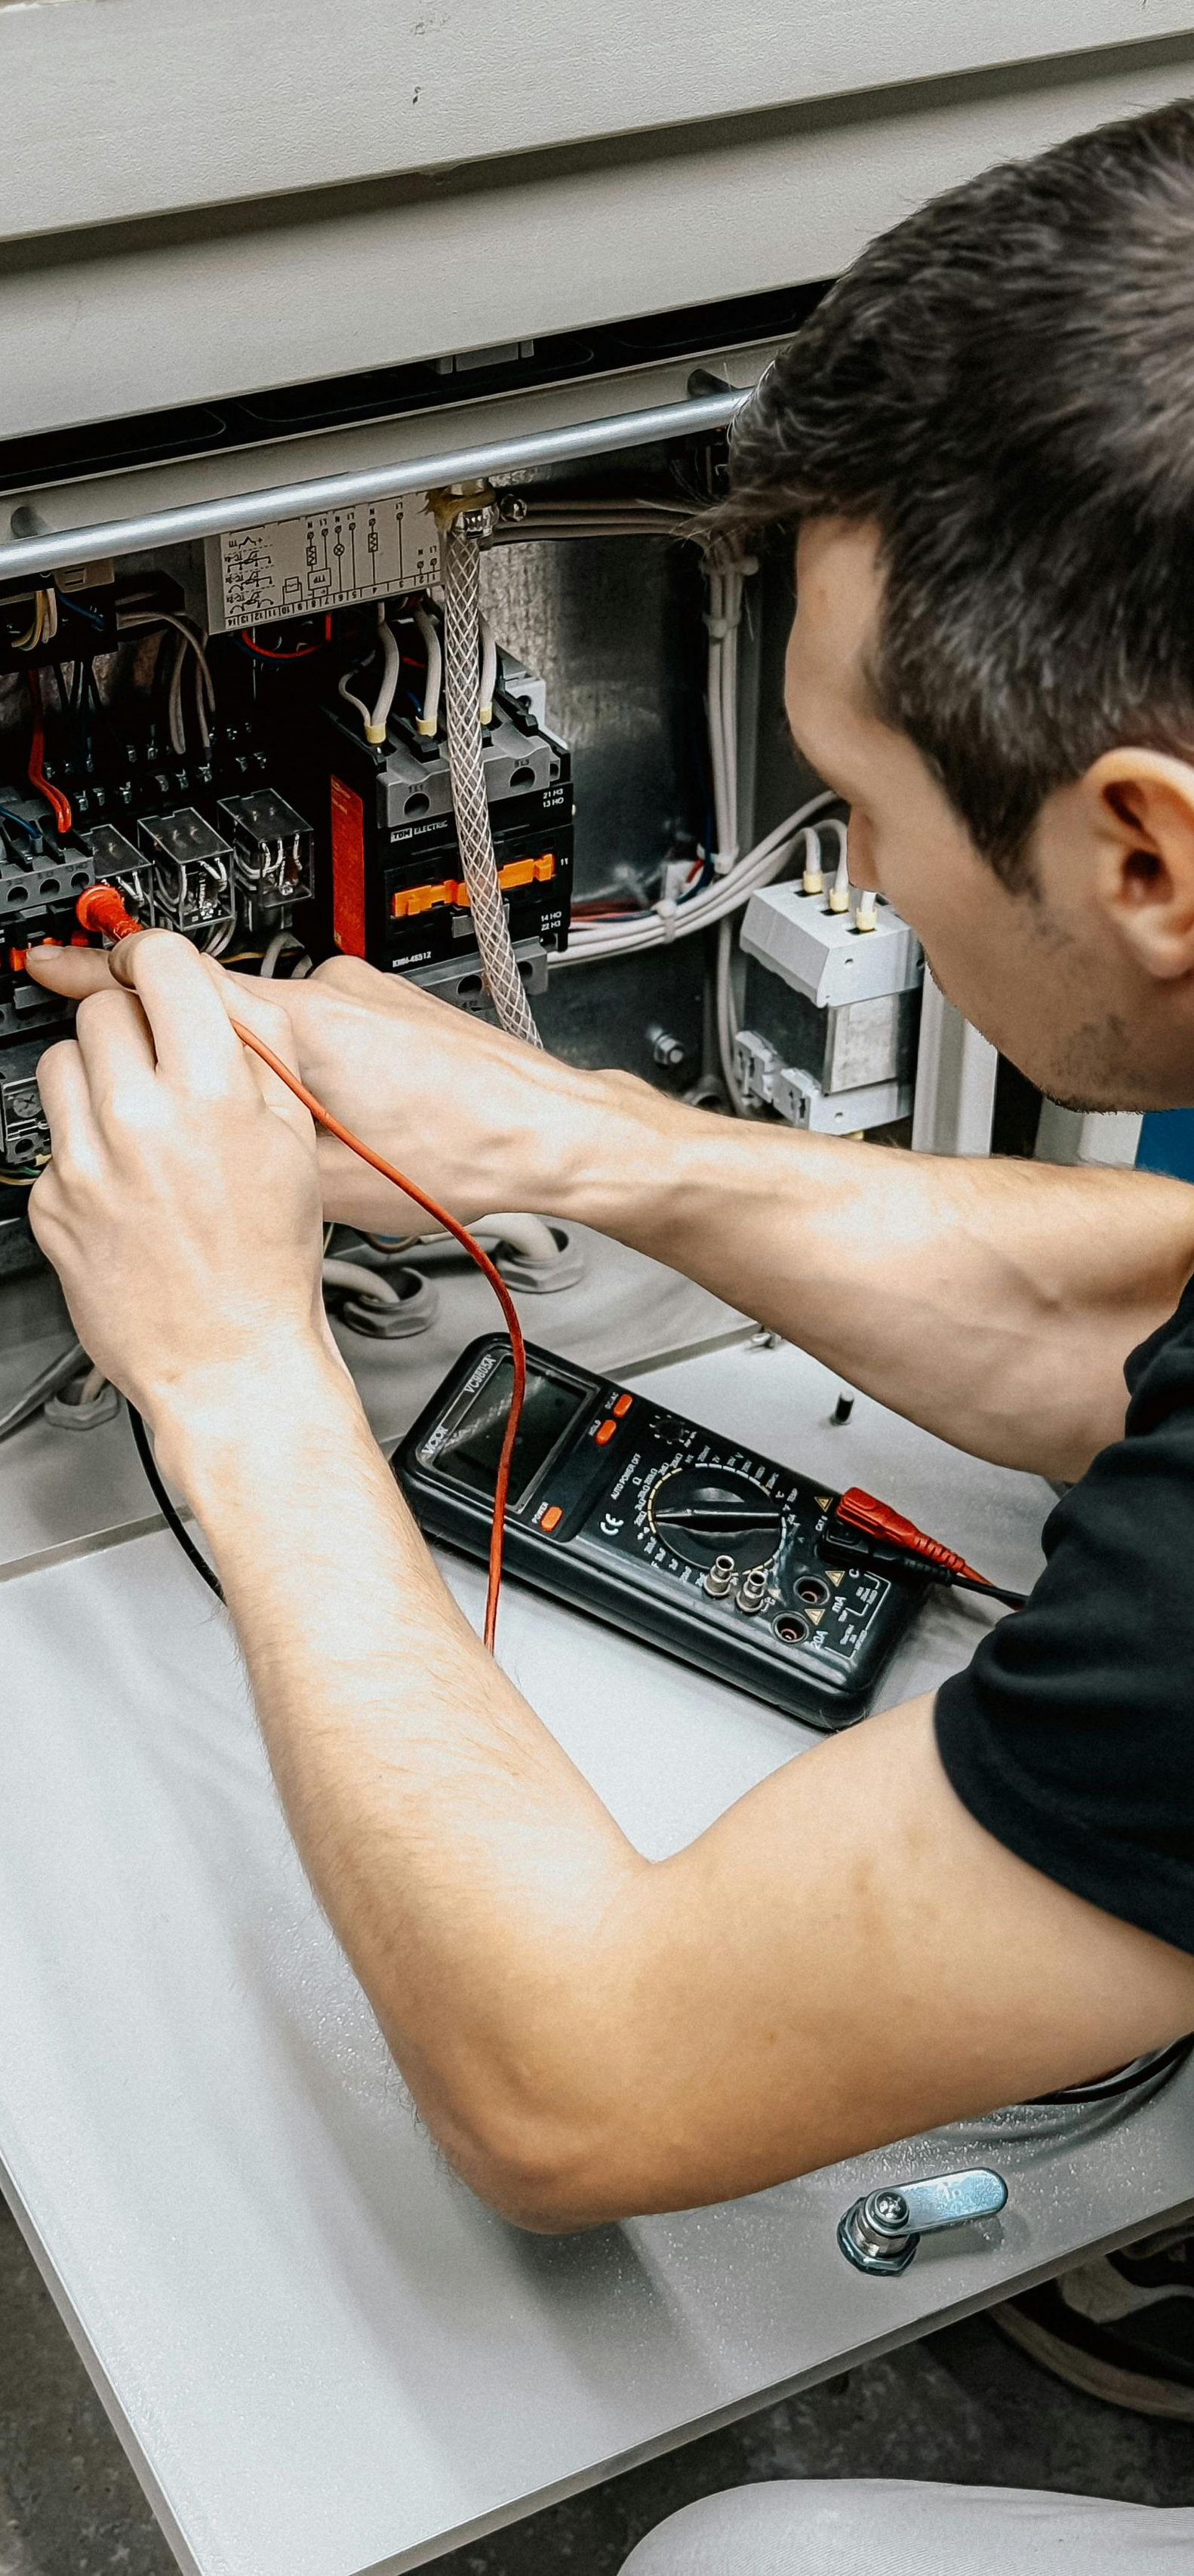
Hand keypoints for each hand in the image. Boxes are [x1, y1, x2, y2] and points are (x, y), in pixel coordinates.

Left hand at [29, 933, 336, 1466]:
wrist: (230, 1360)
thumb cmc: (268, 1266)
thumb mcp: (295, 1143)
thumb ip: (259, 1056)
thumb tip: (218, 1000)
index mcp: (211, 1093)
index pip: (161, 966)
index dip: (159, 960)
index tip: (155, 970)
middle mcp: (139, 1120)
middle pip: (104, 1010)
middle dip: (133, 1027)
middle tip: (159, 1063)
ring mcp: (85, 1162)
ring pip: (64, 1063)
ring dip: (97, 1077)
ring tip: (137, 1120)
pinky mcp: (50, 1202)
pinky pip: (54, 1139)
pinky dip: (85, 1149)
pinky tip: (127, 1184)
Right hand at [29, 947, 659, 1234]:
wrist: (554, 1138)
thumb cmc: (463, 1162)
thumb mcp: (327, 1183)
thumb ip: (251, 1143)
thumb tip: (196, 1138)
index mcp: (299, 1028)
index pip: (171, 979)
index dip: (101, 975)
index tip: (54, 967)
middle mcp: (326, 991)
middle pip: (213, 998)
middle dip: (180, 1039)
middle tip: (151, 1074)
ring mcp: (361, 990)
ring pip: (270, 1018)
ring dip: (257, 1064)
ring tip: (289, 1125)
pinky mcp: (388, 1003)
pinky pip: (317, 1023)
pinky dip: (306, 1061)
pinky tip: (338, 1114)